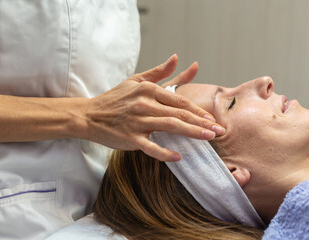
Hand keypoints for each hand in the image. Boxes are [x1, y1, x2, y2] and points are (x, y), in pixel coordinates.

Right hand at [84, 55, 223, 161]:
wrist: (88, 115)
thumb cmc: (115, 98)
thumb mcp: (136, 80)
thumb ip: (159, 72)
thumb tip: (177, 57)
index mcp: (148, 89)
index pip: (180, 101)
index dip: (198, 111)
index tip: (213, 119)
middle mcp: (144, 103)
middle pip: (179, 113)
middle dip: (202, 122)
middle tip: (219, 131)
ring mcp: (137, 121)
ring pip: (170, 126)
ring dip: (192, 133)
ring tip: (208, 139)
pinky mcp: (130, 138)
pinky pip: (151, 147)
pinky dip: (165, 152)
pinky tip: (179, 156)